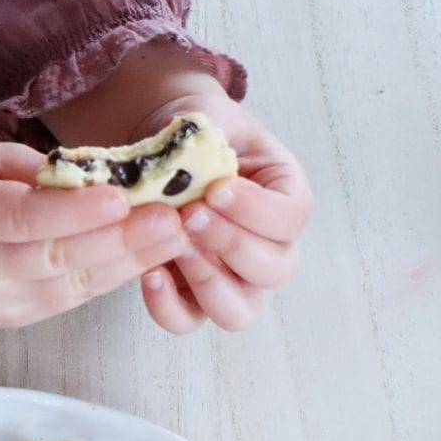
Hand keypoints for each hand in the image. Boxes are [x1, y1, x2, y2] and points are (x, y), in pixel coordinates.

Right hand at [0, 143, 186, 327]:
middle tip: (174, 218)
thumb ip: (31, 171)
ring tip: (175, 238)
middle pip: (55, 257)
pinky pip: (71, 298)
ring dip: (128, 262)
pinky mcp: (14, 320)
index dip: (73, 212)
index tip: (122, 196)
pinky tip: (146, 257)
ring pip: (72, 284)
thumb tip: (99, 178)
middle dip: (121, 239)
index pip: (20, 219)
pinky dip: (112, 277)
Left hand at [135, 90, 312, 332]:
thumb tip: (187, 143)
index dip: (256, 209)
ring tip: (175, 247)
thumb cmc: (197, 137)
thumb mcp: (209, 119)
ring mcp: (233, 280)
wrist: (166, 156)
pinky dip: (169, 307)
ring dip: (208, 282)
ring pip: (239, 311)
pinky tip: (149, 274)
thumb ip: (207, 129)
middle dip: (231, 244)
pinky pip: (188, 320)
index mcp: (286, 198)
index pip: (291, 218)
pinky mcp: (192, 297)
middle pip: (274, 270)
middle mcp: (270, 248)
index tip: (217, 188)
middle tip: (191, 215)